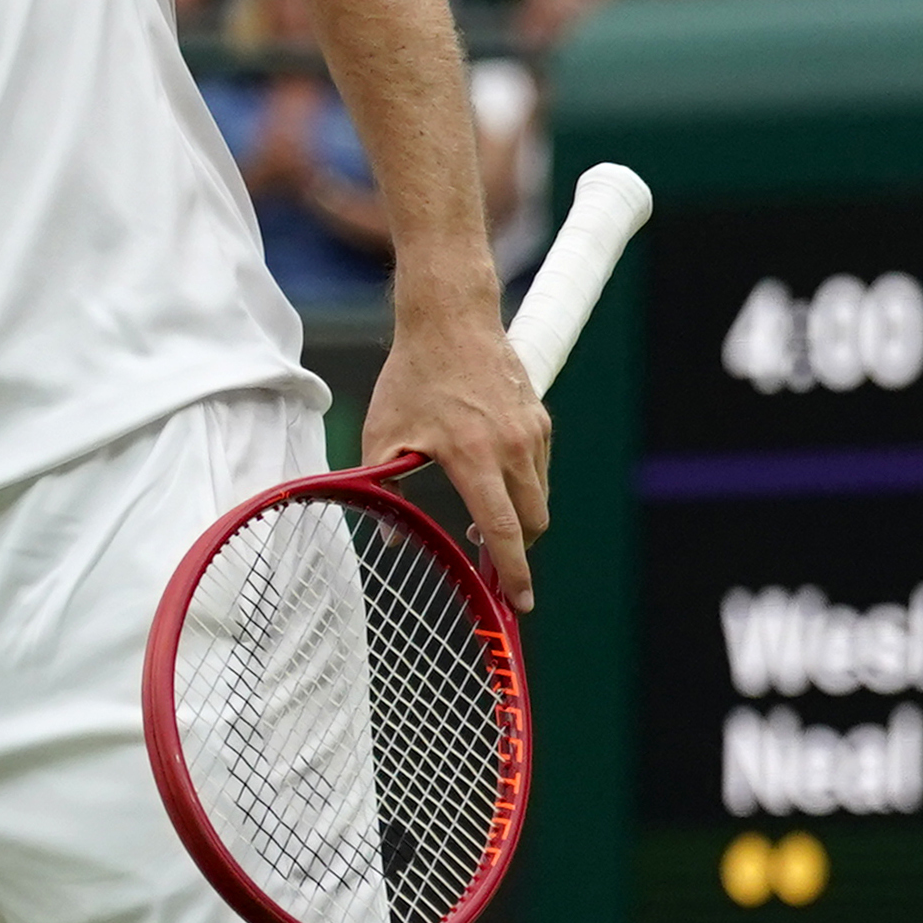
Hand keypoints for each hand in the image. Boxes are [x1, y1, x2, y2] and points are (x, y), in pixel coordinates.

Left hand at [358, 291, 553, 609]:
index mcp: (474, 456)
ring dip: (520, 520)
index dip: (513, 571)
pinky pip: (539, 469)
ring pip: (539, 497)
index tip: (521, 602)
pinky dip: (523, 488)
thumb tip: (391, 537)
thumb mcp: (384, 436)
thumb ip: (386, 490)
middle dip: (520, 553)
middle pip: (533, 522)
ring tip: (487, 528)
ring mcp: (531, 431)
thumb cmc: (412, 377)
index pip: (504, 529)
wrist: (450, 320)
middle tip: (496, 571)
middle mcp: (512, 446)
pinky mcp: (539, 419)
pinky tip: (495, 486)